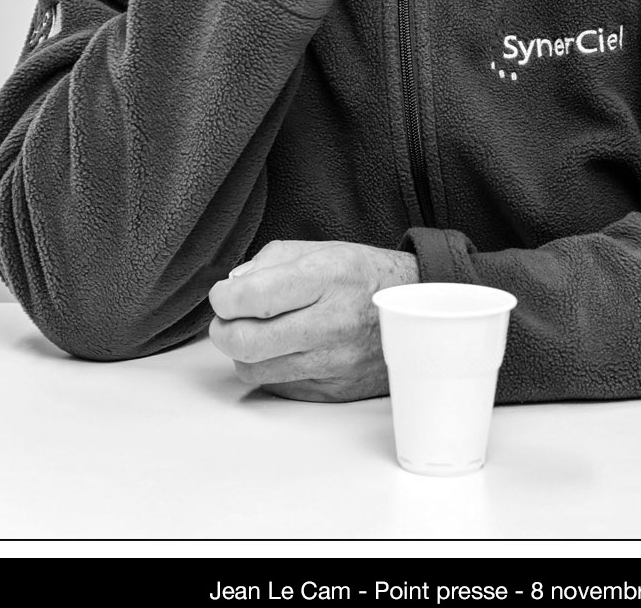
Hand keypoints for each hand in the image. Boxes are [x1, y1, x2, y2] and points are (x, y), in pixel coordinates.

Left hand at [208, 240, 420, 401]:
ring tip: (257, 333)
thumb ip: (270, 262)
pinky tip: (285, 350)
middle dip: (223, 329)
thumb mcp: (321, 249)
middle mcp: (332, 323)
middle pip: (246, 343)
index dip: (224, 298)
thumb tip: (233, 287)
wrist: (416, 312)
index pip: (254, 297)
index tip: (223, 295)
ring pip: (255, 371)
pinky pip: (279, 387)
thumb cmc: (365, 276)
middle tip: (227, 318)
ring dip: (244, 353)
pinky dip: (271, 369)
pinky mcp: (335, 391)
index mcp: (328, 278)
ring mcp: (335, 363)